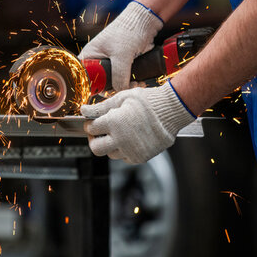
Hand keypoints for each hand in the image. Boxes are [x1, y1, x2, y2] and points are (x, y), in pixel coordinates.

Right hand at [79, 1, 163, 90]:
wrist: (145, 21)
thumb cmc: (128, 31)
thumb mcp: (122, 55)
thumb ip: (119, 75)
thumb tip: (119, 91)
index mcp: (89, 55)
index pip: (83, 77)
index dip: (92, 87)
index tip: (106, 92)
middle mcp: (97, 61)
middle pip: (100, 83)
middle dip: (114, 89)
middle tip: (126, 88)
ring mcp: (110, 64)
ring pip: (114, 83)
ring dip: (125, 86)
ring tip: (137, 84)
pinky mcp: (122, 65)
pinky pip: (123, 79)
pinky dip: (131, 82)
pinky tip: (140, 81)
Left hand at [80, 82, 194, 163]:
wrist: (172, 110)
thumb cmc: (148, 101)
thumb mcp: (122, 98)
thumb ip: (101, 107)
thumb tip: (84, 110)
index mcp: (113, 122)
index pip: (91, 128)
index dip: (90, 124)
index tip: (94, 121)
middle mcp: (120, 139)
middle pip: (96, 148)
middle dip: (94, 140)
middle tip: (99, 133)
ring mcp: (131, 150)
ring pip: (110, 154)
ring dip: (110, 145)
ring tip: (119, 133)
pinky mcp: (141, 157)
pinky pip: (125, 158)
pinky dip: (123, 150)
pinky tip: (129, 139)